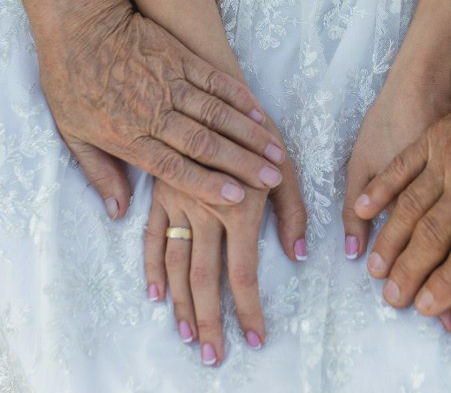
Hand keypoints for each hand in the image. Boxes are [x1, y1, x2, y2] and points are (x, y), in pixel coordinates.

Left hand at [20, 0, 287, 214]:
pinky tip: (259, 113)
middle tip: (271, 179)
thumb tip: (117, 213)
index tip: (237, 198)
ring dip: (249, 135)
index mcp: (127, 136)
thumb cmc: (69, 80)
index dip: (207, 184)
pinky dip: (239, 98)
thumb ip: (99, 174)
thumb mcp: (72, 134)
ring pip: (216, 114)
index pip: (173, 167)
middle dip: (242, 164)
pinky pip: (215, 81)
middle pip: (204, 144)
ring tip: (276, 153)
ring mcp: (169, 83)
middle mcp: (153, 112)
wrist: (75, 23)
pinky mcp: (178, 58)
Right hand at [143, 116, 307, 365]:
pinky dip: (150, 268)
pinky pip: (151, 237)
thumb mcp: (286, 166)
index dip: (249, 312)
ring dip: (180, 306)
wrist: (212, 93)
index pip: (243, 275)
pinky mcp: (159, 195)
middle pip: (205, 281)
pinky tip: (155, 295)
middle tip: (213, 357)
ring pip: (175, 266)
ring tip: (187, 337)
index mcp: (240, 209)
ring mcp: (177, 204)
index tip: (256, 339)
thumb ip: (293, 213)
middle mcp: (205, 211)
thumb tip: (299, 254)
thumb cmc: (257, 132)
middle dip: (210, 323)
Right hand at [341, 67, 450, 345]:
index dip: (447, 286)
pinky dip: (380, 192)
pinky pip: (401, 168)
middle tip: (392, 299)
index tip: (427, 308)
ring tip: (375, 271)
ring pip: (409, 207)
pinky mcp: (436, 137)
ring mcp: (449, 156)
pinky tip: (364, 212)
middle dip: (409, 273)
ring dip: (389, 242)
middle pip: (432, 237)